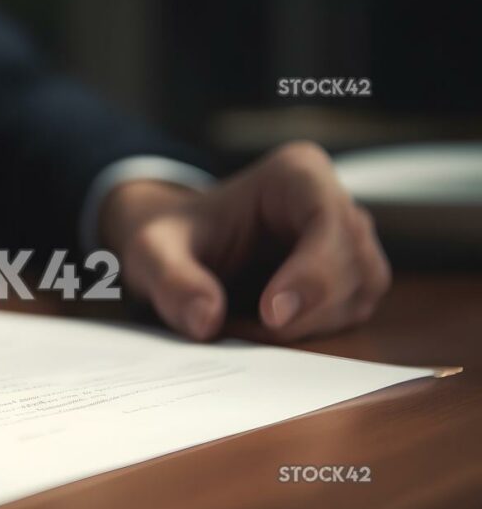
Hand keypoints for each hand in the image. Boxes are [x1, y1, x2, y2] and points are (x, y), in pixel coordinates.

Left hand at [101, 141, 390, 340]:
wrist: (174, 248)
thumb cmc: (169, 237)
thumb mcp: (152, 252)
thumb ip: (172, 281)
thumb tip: (206, 321)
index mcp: (296, 174)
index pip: (329, 220)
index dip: (312, 272)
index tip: (272, 315)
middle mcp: (332, 203)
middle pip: (351, 265)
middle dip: (302, 310)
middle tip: (240, 332)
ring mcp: (347, 244)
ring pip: (356, 297)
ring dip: (304, 327)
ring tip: (242, 327)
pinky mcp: (346, 282)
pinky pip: (347, 317)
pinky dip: (308, 334)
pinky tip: (260, 330)